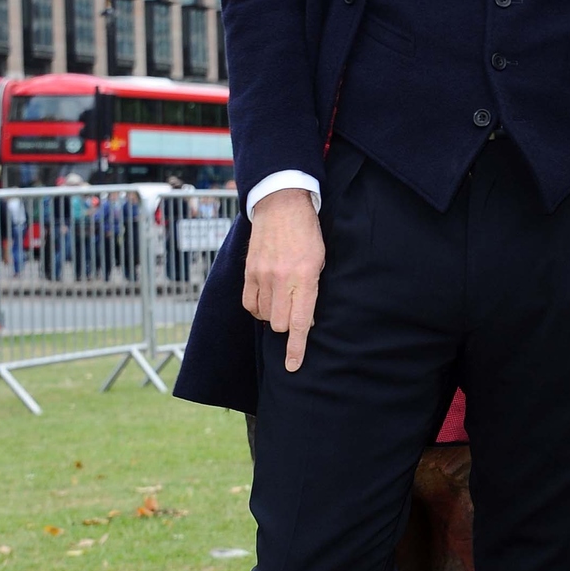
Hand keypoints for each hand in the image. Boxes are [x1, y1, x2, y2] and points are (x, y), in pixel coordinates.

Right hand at [242, 188, 324, 372]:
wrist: (281, 205)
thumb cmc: (307, 234)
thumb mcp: (320, 260)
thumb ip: (313, 290)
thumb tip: (306, 320)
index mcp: (305, 277)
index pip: (299, 322)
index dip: (295, 347)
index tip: (292, 366)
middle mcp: (282, 279)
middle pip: (278, 324)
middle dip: (286, 325)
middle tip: (293, 310)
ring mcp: (262, 275)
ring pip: (263, 316)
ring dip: (272, 315)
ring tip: (281, 298)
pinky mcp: (249, 271)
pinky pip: (249, 304)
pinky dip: (258, 306)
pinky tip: (267, 297)